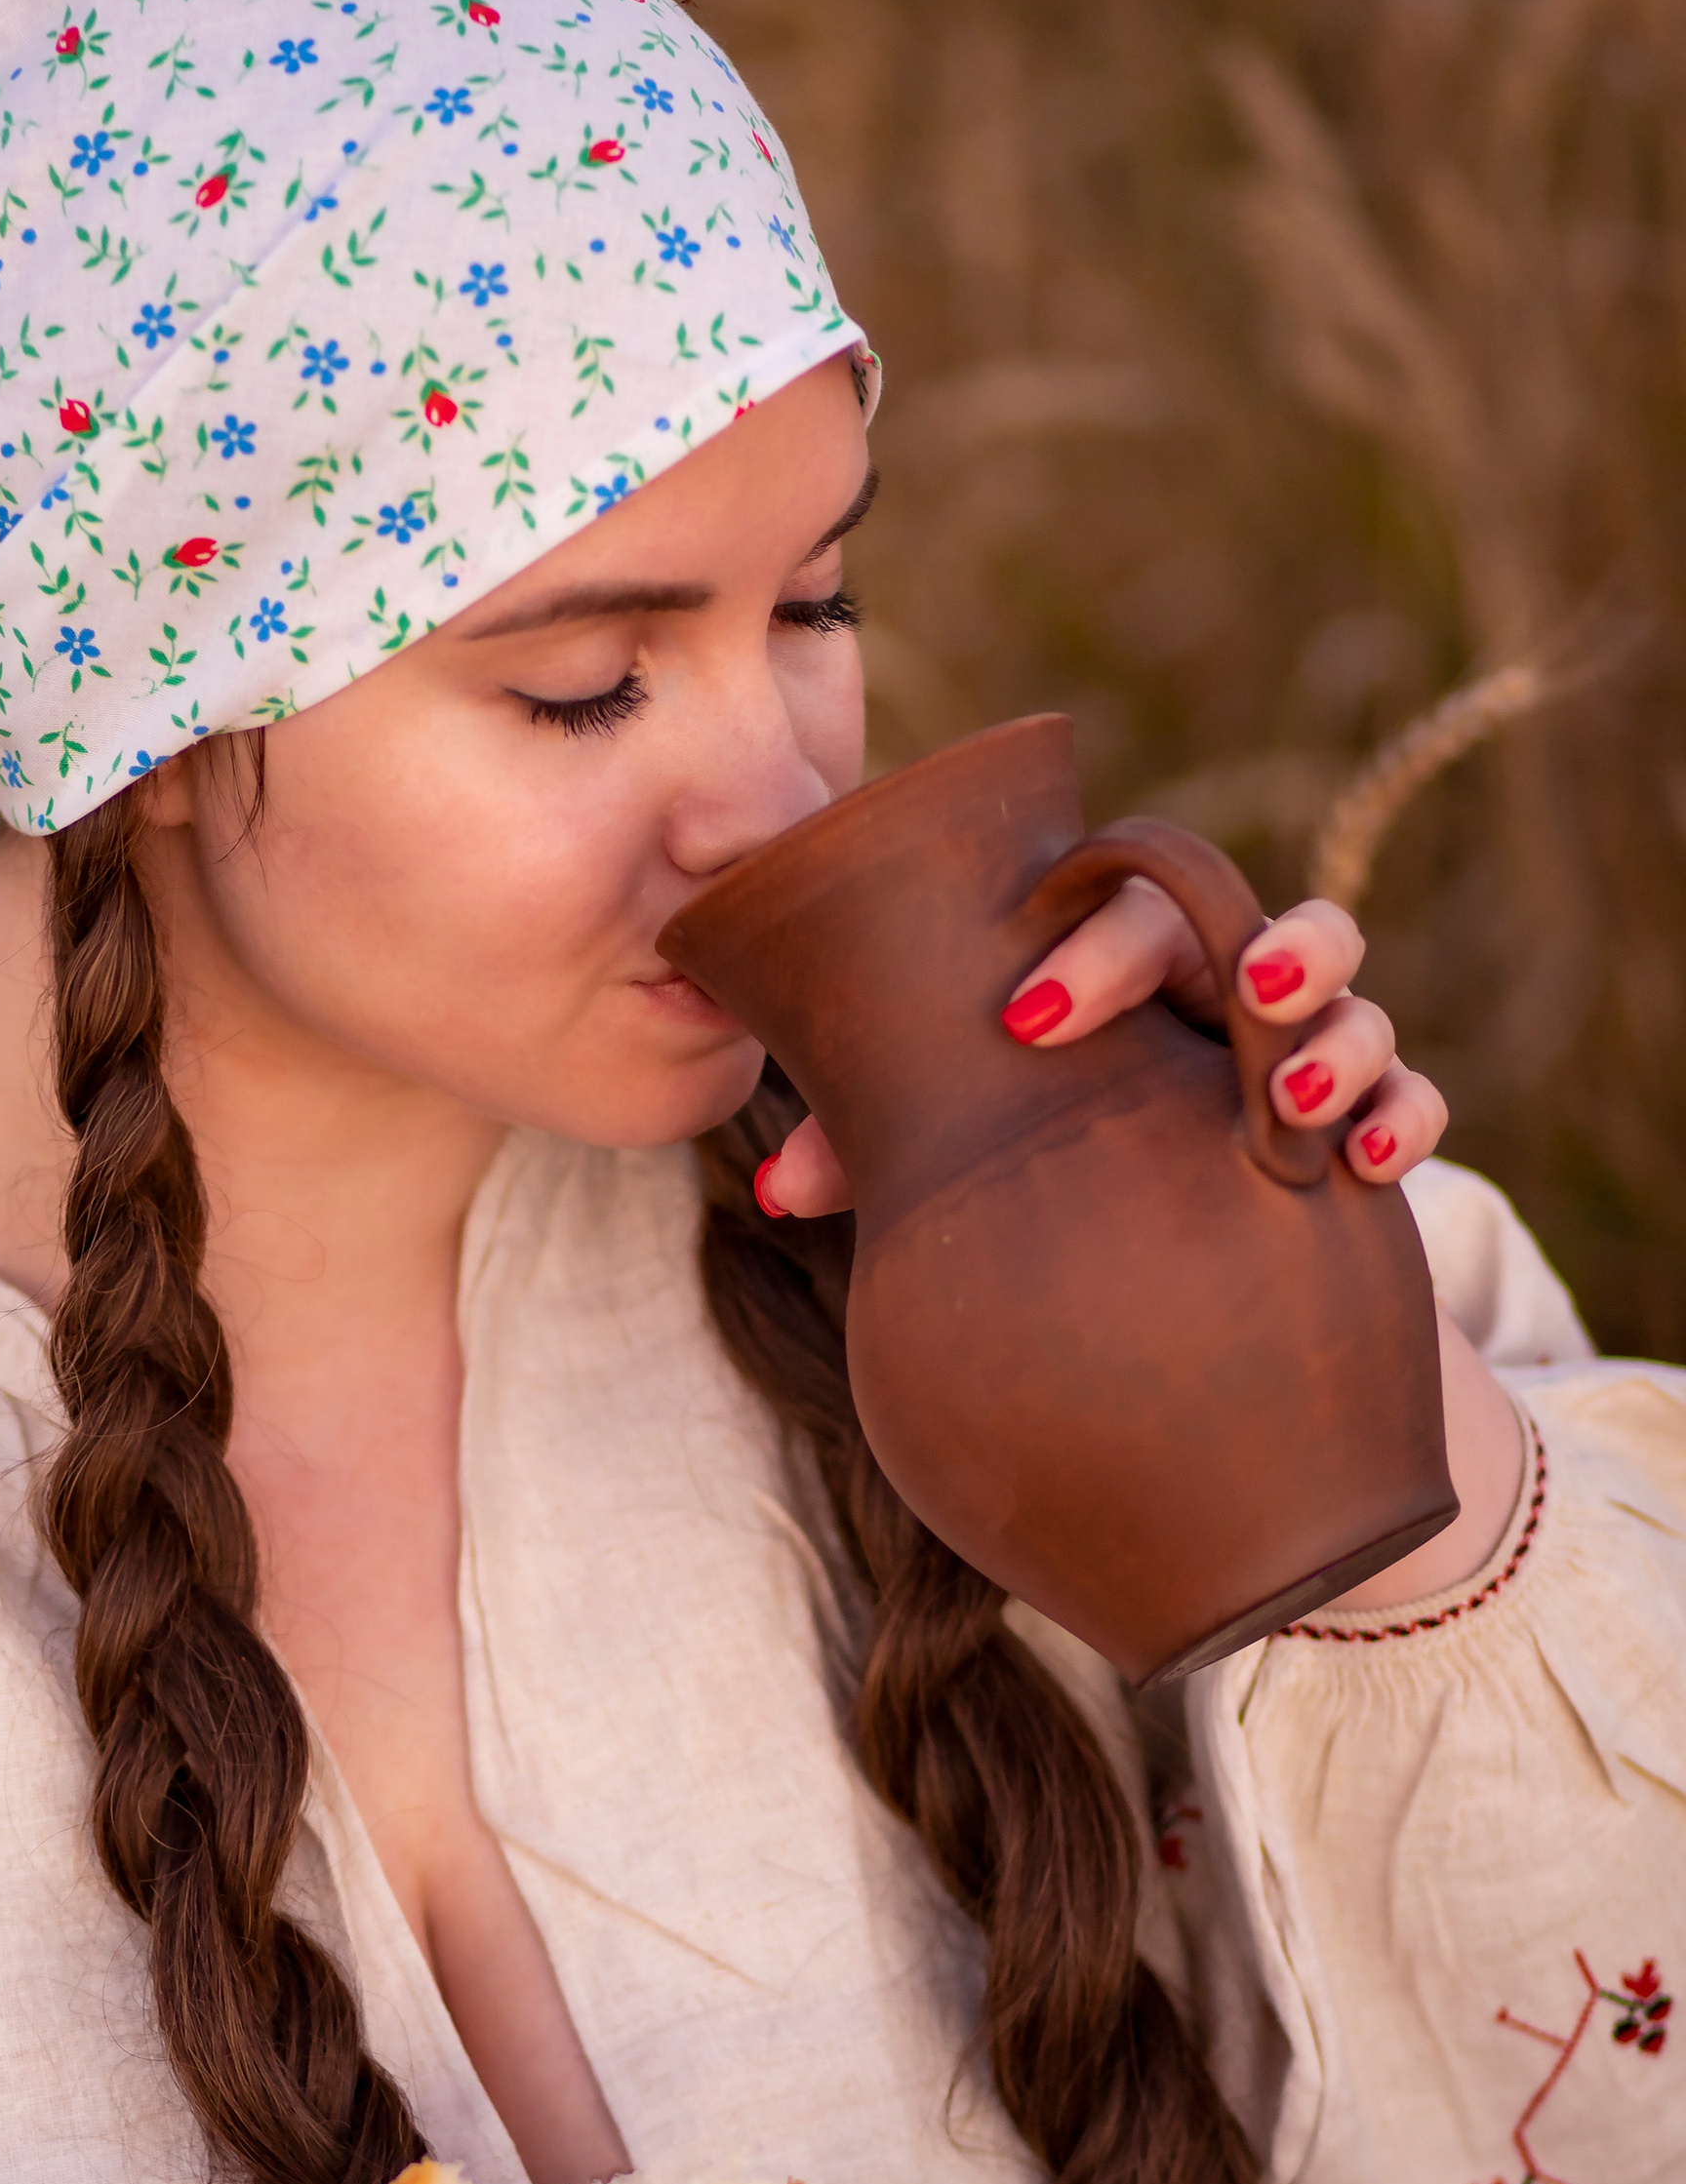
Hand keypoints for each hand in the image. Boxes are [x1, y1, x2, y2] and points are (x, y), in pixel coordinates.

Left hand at [745, 873, 1527, 1612]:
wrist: (1175, 1276)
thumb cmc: (1047, 1179)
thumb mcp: (970, 1159)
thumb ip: (883, 1151)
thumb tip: (771, 1187)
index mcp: (1118, 977)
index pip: (1120, 907)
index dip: (1087, 945)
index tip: (1028, 1018)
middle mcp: (1219, 999)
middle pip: (1264, 925)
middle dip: (1261, 950)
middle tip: (1239, 989)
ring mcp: (1305, 1059)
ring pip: (1356, 1001)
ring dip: (1338, 1033)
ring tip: (1294, 1087)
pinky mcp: (1366, 1135)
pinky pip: (1413, 1104)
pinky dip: (1399, 1121)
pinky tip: (1364, 1166)